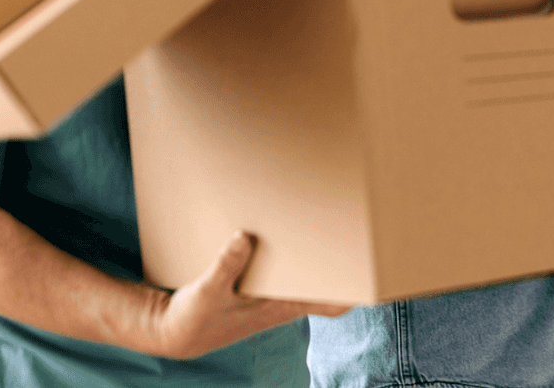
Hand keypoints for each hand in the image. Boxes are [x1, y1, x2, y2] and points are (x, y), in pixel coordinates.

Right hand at [155, 231, 351, 359]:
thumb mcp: (207, 292)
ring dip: (319, 257)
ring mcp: (273, 296)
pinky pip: (286, 269)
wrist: (177, 333)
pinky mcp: (258, 287)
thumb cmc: (196, 317)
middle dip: (344, 264)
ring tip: (331, 221)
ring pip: (308, 276)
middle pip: (327, 286)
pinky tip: (291, 230)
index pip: (331, 305)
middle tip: (359, 229)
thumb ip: (226, 266)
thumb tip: (244, 237)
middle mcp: (283, 302)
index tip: (376, 274)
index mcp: (279, 306)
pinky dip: (293, 254)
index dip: (356, 292)